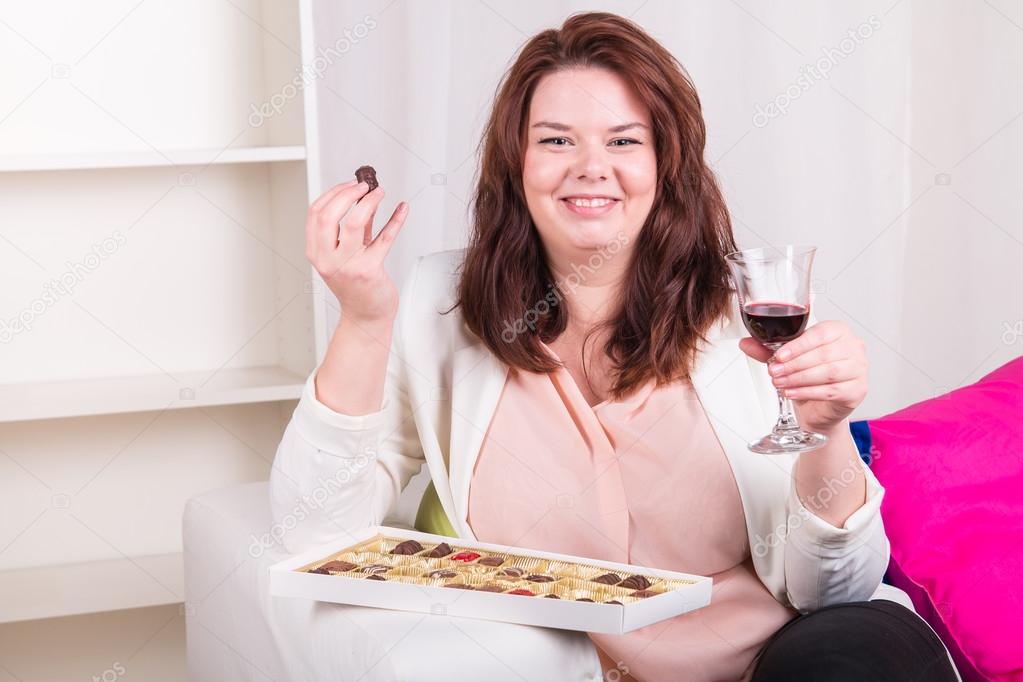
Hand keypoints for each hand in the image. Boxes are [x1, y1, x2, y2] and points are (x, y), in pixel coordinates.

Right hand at [305, 179, 409, 324]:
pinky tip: (403, 209)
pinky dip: (396, 220)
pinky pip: (384, 238)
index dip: (333, 193)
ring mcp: (348, 265)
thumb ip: (351, 228)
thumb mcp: (343, 255)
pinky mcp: (370, 270)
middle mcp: (328, 259)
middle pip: (331, 215)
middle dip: (348, 194)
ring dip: (370, 202)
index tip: (349, 184)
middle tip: (364, 186)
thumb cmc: (355, 285)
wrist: (366, 315)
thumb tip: (363, 197)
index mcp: (316, 252)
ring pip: (355, 222)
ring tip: (380, 192)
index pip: (316, 213)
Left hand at [739, 320, 868, 433]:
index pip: (819, 334)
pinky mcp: (858, 390)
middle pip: (824, 354)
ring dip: (800, 379)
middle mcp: (854, 347)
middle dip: (794, 365)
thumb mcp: (787, 359)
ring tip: (780, 383)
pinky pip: (832, 391)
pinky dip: (808, 392)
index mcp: (838, 331)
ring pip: (829, 372)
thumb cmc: (809, 376)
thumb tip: (745, 343)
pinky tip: (792, 393)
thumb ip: (767, 350)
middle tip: (774, 372)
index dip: (797, 346)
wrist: (820, 407)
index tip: (778, 356)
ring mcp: (859, 369)